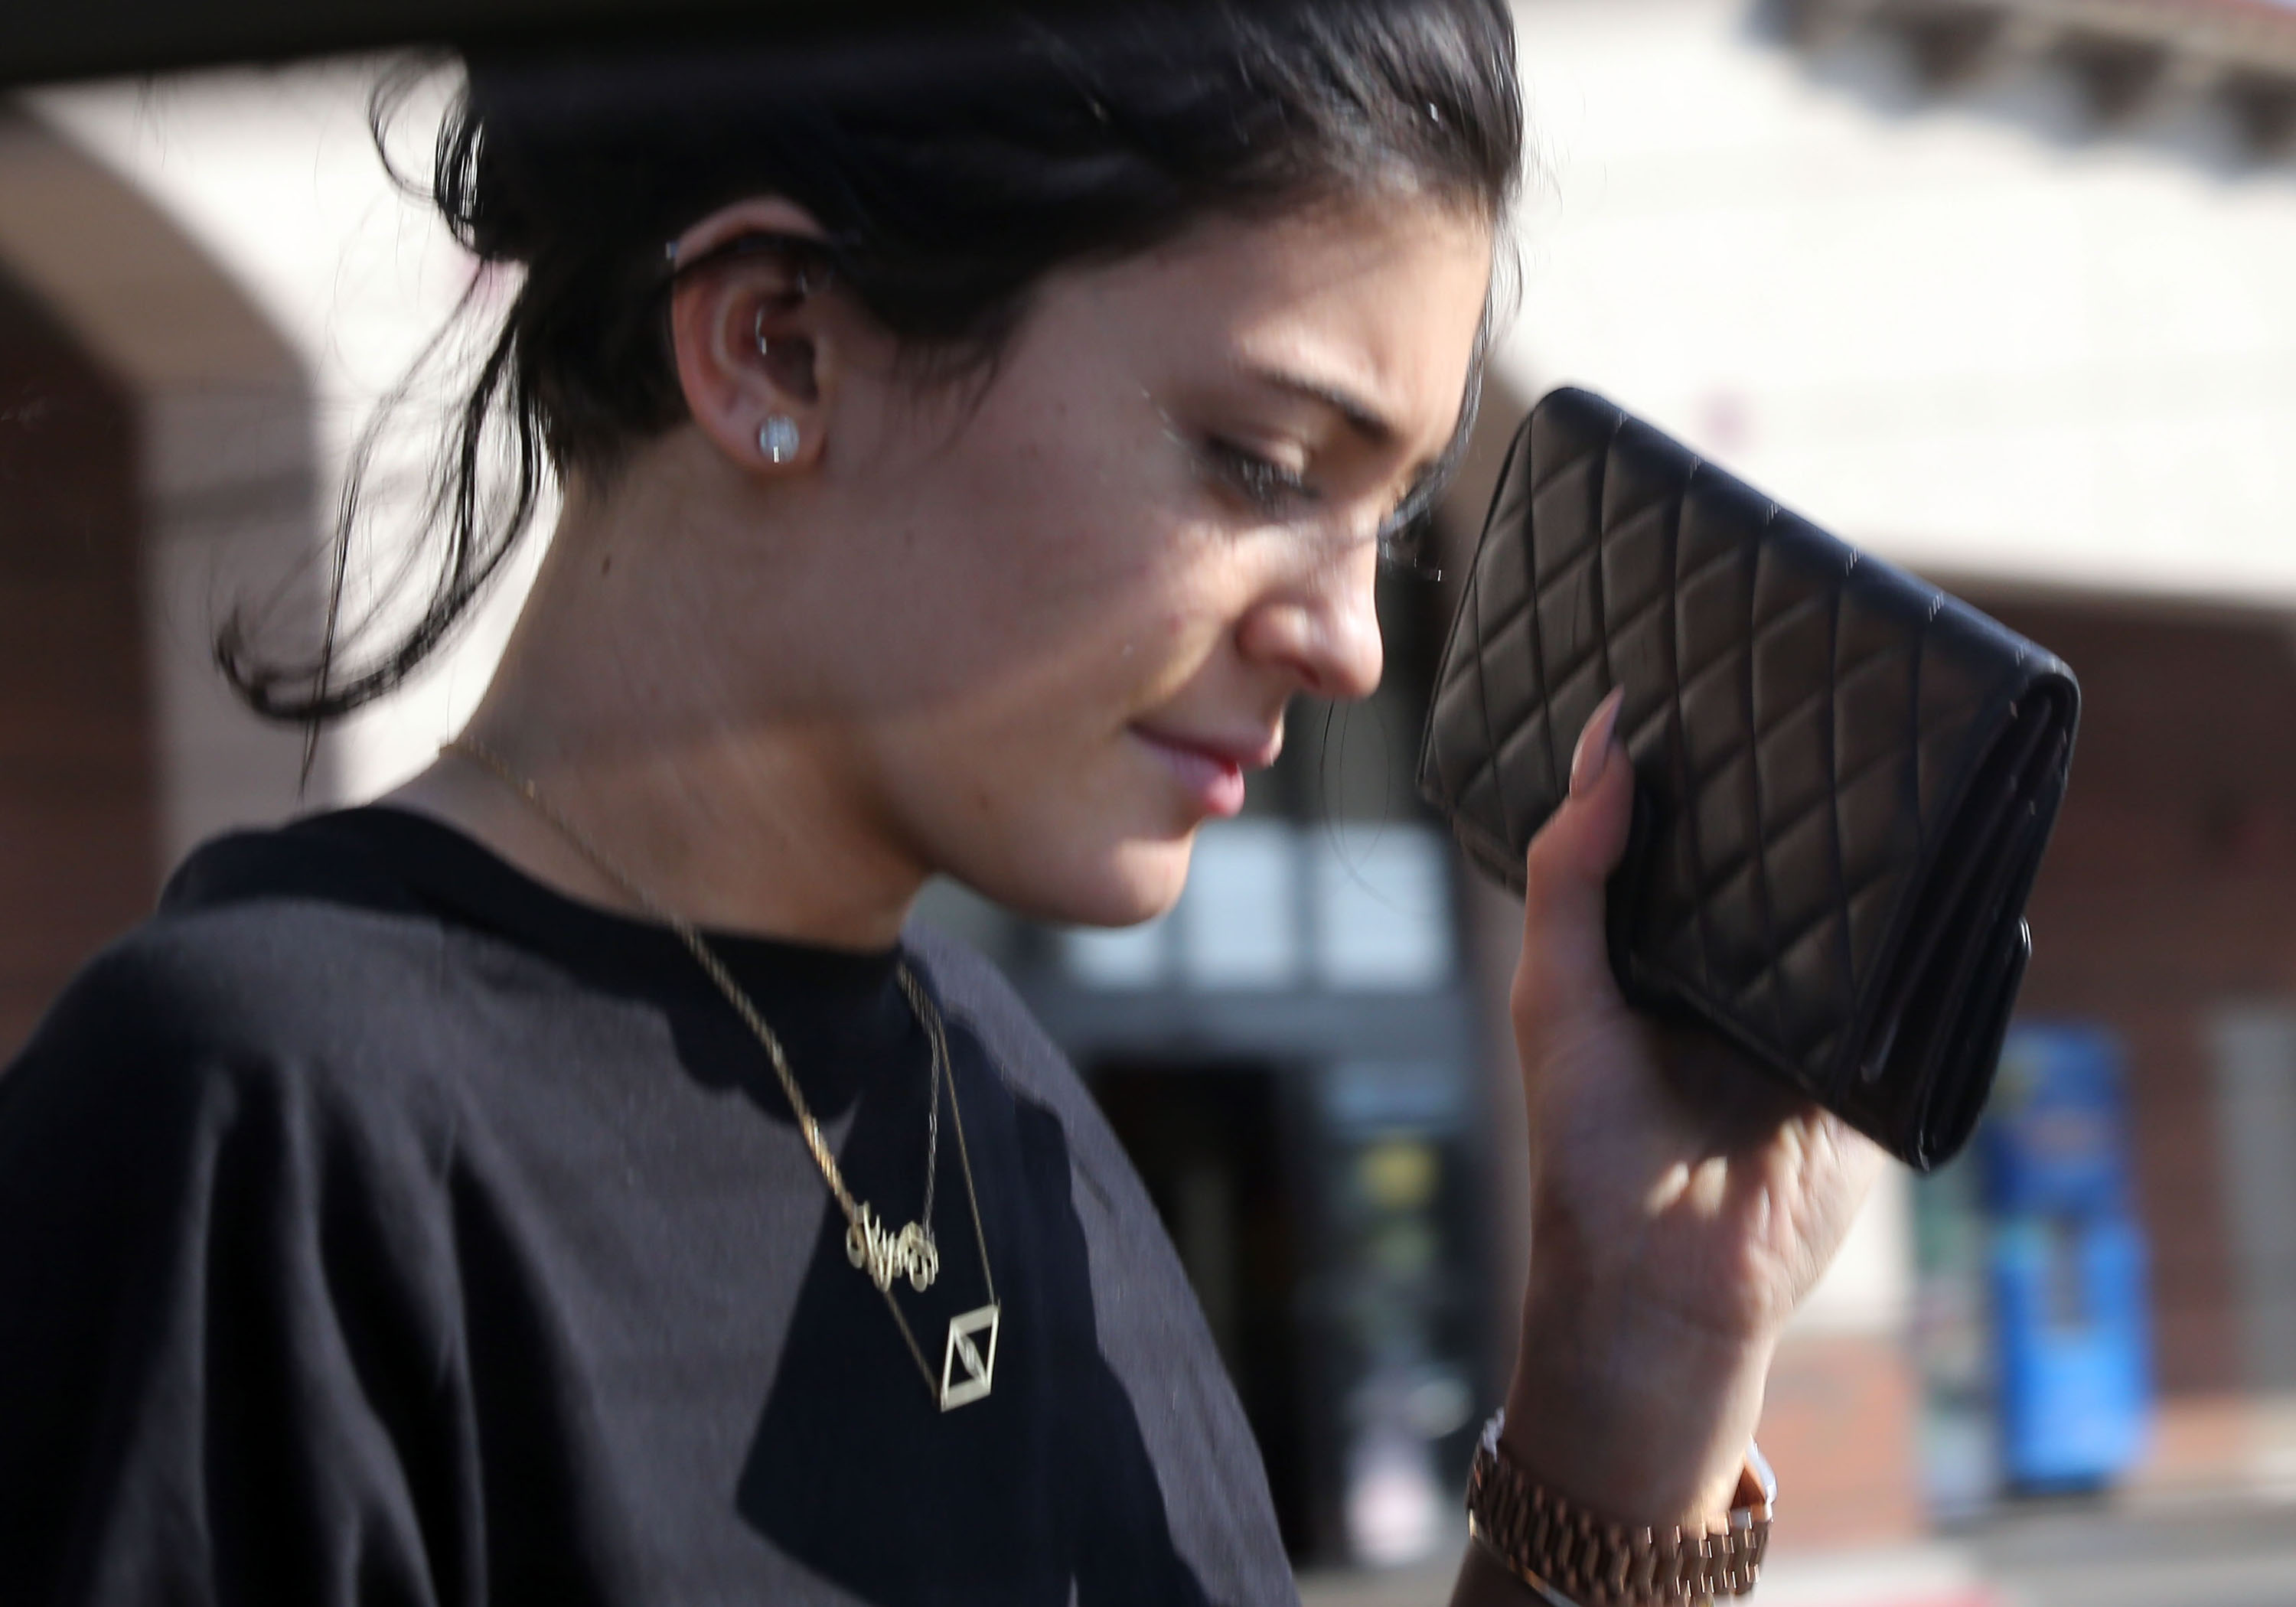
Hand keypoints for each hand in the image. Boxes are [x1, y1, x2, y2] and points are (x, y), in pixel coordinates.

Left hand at [1500, 689, 1885, 1526]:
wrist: (1661, 1283)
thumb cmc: (1587, 1140)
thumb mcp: (1556, 992)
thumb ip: (1572, 873)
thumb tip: (1605, 743)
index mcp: (1666, 948)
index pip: (1698, 836)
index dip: (1708, 765)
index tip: (1720, 667)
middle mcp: (1744, 970)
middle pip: (1785, 862)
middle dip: (1804, 793)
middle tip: (1825, 687)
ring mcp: (1817, 1015)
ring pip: (1860, 913)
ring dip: (1878, 854)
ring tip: (1896, 750)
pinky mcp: (1877, 1064)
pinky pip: (1920, 989)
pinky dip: (1939, 939)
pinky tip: (1958, 863)